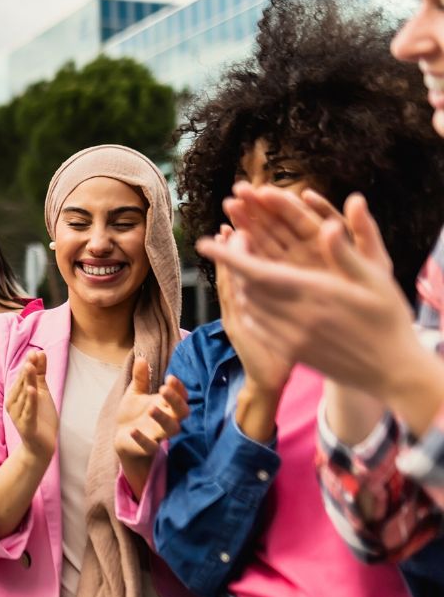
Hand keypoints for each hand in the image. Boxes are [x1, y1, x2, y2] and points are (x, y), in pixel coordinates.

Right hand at [5, 351, 57, 463]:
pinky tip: (32, 390)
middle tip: (32, 355)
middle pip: (21, 383)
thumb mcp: (42, 392)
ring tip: (31, 367)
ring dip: (27, 381)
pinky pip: (28, 411)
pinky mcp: (26, 426)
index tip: (35, 351)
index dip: (29, 364)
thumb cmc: (40, 417)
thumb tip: (40, 352)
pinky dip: (30, 400)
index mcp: (17, 394)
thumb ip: (40, 373)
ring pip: (24, 395)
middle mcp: (14, 404)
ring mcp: (18, 415)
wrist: (42, 445)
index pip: (23, 376)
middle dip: (27, 369)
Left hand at [115, 357, 187, 460]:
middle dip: (175, 400)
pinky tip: (133, 430)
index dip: (179, 388)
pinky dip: (142, 439)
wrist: (121, 437)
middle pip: (181, 412)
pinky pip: (150, 446)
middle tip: (164, 389)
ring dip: (163, 418)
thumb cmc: (134, 413)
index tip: (169, 377)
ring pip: (171, 429)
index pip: (181, 396)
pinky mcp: (147, 447)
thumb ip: (140, 378)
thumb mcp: (135, 393)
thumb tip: (141, 358)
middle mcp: (166, 419)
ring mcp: (158, 434)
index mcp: (165, 405)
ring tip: (151, 408)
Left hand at [196, 195, 416, 397]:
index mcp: (313, 294)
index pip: (258, 271)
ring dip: (240, 283)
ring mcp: (292, 338)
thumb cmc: (388, 320)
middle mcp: (296, 317)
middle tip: (234, 238)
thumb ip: (345, 253)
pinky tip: (254, 295)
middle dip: (234, 262)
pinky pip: (259, 326)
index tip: (204, 242)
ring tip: (243, 262)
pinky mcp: (293, 352)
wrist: (393, 371)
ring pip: (250, 306)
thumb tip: (327, 225)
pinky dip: (250, 306)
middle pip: (247, 287)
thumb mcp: (375, 280)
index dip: (228, 256)